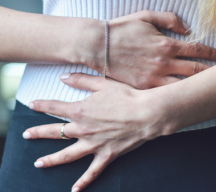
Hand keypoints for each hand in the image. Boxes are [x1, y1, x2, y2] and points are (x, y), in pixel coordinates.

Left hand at [23, 73, 170, 191]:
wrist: (146, 114)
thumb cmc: (126, 97)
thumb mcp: (103, 84)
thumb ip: (81, 80)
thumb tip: (63, 77)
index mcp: (81, 111)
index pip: (54, 107)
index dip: (41, 105)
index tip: (32, 104)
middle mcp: (83, 130)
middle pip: (55, 132)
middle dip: (38, 133)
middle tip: (27, 135)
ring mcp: (93, 144)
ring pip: (67, 155)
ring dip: (51, 160)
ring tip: (39, 163)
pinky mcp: (106, 154)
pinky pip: (92, 171)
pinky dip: (83, 181)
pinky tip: (75, 189)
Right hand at [80, 10, 215, 88]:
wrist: (98, 46)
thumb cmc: (122, 30)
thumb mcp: (146, 17)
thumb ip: (170, 20)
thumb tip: (188, 28)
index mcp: (166, 44)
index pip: (196, 50)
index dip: (211, 53)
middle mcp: (164, 63)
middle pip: (195, 70)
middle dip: (212, 72)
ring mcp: (154, 78)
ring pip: (183, 85)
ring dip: (198, 86)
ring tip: (209, 88)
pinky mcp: (144, 88)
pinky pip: (165, 93)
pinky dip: (177, 95)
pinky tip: (185, 97)